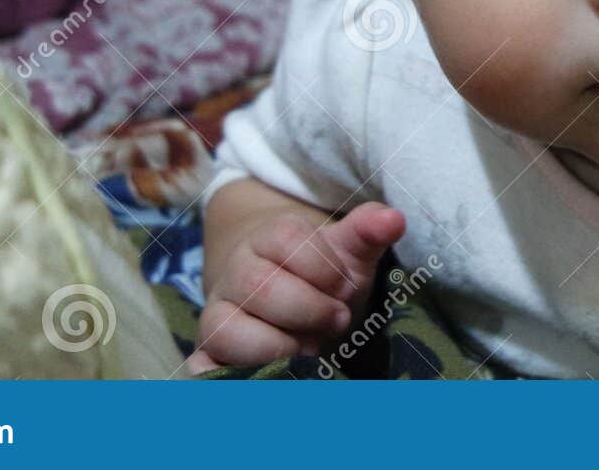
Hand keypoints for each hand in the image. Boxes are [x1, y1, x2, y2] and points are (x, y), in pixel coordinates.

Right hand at [187, 201, 404, 373]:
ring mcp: (217, 314)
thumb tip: (394, 219)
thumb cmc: (321, 277)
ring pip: (229, 330)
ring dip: (280, 346)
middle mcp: (235, 273)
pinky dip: (229, 378)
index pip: (288, 240)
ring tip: (311, 350)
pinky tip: (270, 380)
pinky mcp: (208, 354)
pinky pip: (204, 368)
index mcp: (267, 238)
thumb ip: (367, 233)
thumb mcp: (346, 253)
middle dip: (310, 309)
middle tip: (338, 321)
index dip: (325, 268)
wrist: (286, 299)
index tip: (345, 288)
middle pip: (261, 286)